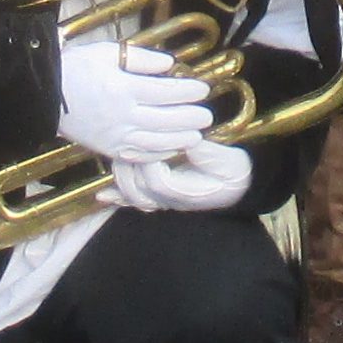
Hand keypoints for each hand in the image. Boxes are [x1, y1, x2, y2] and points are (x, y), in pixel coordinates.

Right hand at [56, 33, 216, 166]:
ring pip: (155, 142)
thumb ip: (140, 58)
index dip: (187, 91)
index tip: (202, 89)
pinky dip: (157, 155)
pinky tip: (170, 150)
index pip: (164, 91)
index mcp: (123, 87)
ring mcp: (115, 135)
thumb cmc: (76, 68)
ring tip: (196, 136)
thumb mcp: (106, 52)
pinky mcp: (108, 148)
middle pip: (165, 119)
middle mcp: (122, 115)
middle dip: (190, 118)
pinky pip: (138, 155)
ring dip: (179, 140)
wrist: (44, 94)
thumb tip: (168, 65)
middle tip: (207, 116)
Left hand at [107, 136, 252, 213]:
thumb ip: (204, 152)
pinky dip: (117, 199)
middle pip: (137, 189)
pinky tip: (103, 196)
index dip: (149, 161)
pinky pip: (134, 203)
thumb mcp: (226, 160)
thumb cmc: (232, 171)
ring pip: (132, 197)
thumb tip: (187, 139)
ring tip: (118, 158)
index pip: (156, 180)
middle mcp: (170, 201)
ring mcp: (163, 203)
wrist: (239, 187)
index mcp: (185, 190)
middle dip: (130, 167)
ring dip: (121, 178)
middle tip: (129, 145)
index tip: (151, 141)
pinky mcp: (159, 200)